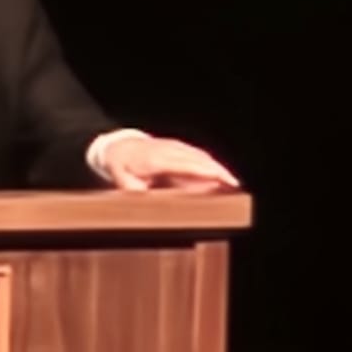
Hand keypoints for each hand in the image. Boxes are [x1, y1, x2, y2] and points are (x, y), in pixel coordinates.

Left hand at [101, 136, 240, 191]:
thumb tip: (147, 205)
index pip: (187, 165)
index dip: (205, 172)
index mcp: (156, 161)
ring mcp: (173, 145)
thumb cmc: (120, 167)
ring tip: (231, 182)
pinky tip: (219, 172)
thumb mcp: (123, 183)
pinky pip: (197, 153)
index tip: (221, 179)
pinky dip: (209, 162)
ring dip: (217, 166)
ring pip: (200, 155)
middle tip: (234, 185)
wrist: (116, 146)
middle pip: (199, 159)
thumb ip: (137, 193)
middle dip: (218, 170)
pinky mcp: (177, 145)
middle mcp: (168, 150)